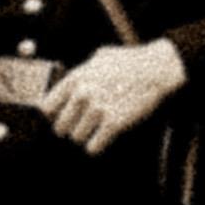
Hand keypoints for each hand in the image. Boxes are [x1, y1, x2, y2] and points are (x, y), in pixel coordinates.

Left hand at [50, 38, 188, 152]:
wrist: (157, 69)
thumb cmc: (130, 61)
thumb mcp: (100, 58)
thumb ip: (83, 70)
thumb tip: (72, 79)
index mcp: (76, 78)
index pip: (47, 108)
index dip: (54, 116)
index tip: (62, 118)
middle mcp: (82, 94)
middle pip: (60, 127)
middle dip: (69, 129)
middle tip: (80, 127)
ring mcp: (98, 109)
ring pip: (76, 138)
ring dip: (85, 137)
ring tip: (95, 131)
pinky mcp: (114, 123)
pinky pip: (93, 147)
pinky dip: (97, 147)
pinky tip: (102, 140)